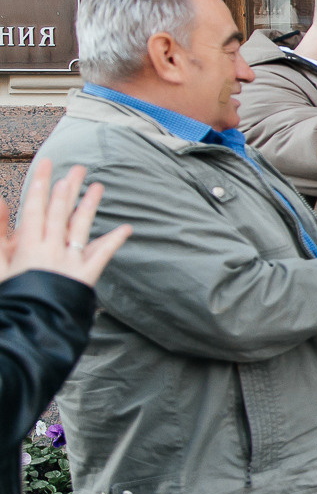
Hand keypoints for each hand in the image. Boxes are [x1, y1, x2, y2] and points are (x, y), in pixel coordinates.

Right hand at [0, 160, 130, 287]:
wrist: (27, 329)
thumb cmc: (10, 297)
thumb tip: (0, 202)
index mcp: (26, 247)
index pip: (34, 209)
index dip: (40, 186)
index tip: (46, 165)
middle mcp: (51, 251)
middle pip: (60, 213)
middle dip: (67, 188)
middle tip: (78, 168)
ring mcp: (70, 263)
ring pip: (81, 228)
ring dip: (89, 206)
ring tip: (98, 187)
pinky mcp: (84, 277)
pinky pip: (101, 256)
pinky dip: (113, 241)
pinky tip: (126, 228)